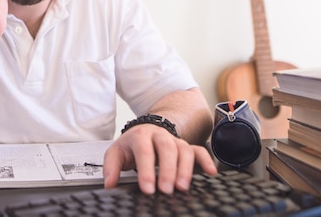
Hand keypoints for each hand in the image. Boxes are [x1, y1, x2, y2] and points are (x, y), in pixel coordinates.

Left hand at [102, 124, 216, 194]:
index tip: (147, 188)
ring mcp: (174, 140)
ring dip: (185, 169)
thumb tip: (109, 184)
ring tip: (182, 187)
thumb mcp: (116, 153)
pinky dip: (206, 160)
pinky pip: (199, 150)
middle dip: (167, 170)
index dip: (146, 169)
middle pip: (166, 148)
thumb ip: (111, 168)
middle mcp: (159, 136)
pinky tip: (211, 172)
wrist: (143, 131)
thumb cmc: (131, 146)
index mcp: (140, 136)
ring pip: (183, 149)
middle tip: (166, 190)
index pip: (144, 150)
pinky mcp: (186, 146)